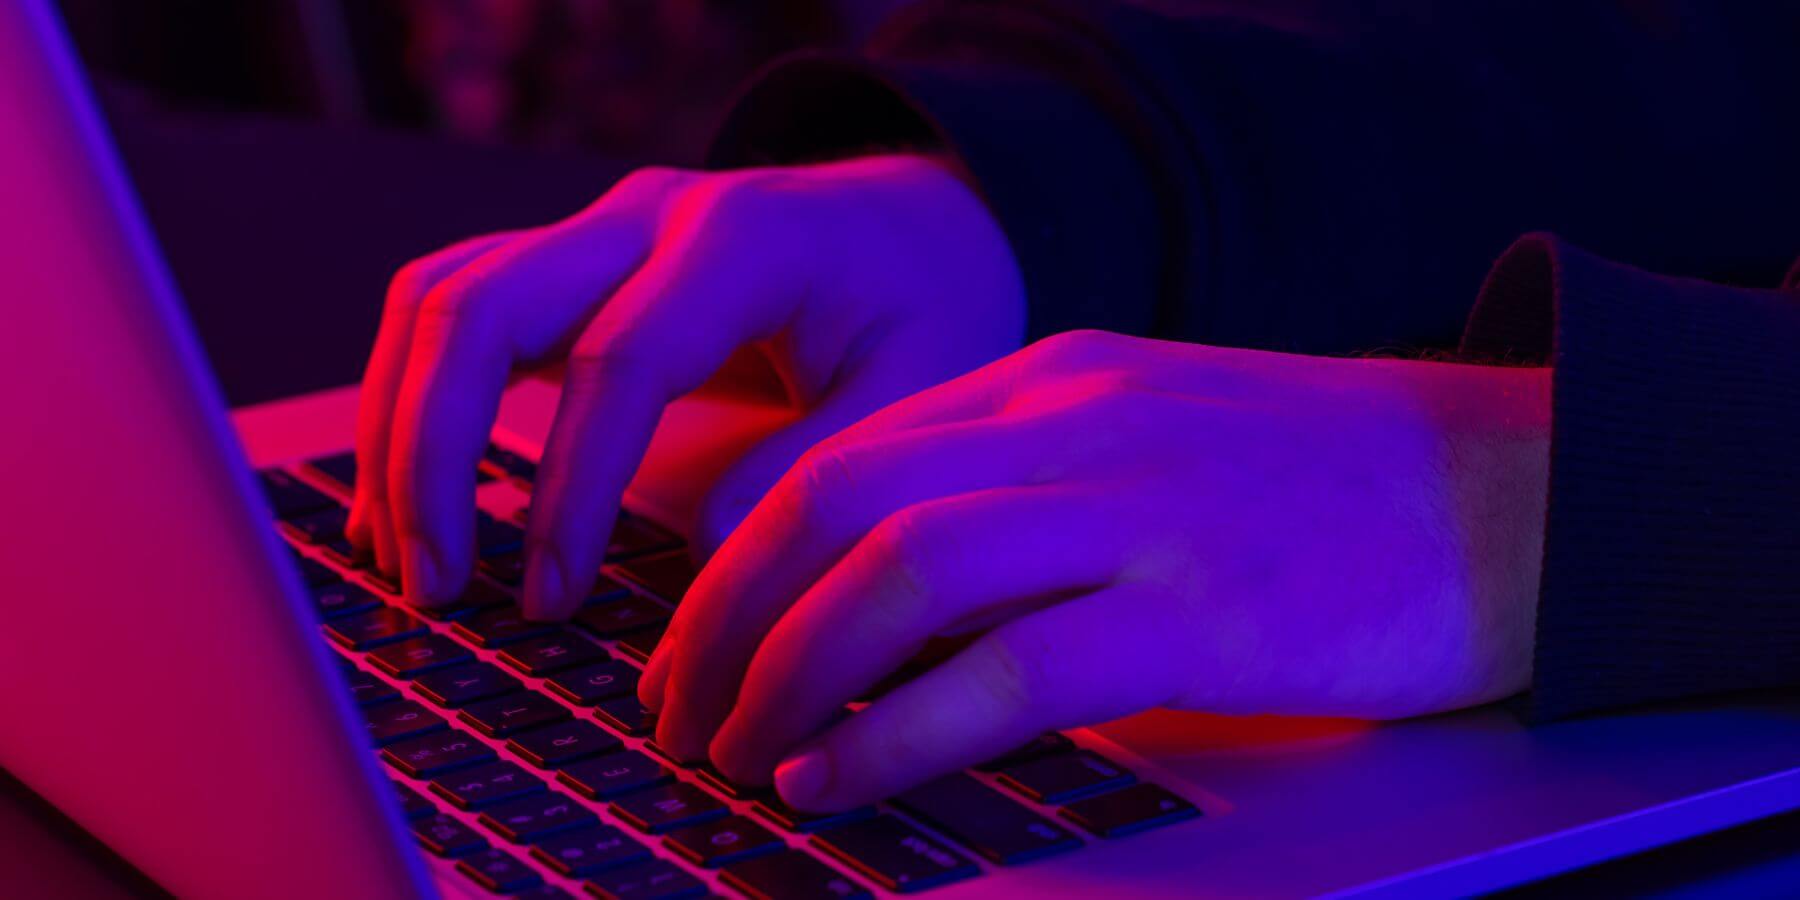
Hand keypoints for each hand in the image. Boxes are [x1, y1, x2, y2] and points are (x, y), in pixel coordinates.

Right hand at [347, 155, 1024, 617]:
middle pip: (478, 306)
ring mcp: (595, 231)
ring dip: (397, 432)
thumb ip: (817, 466)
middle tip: (436, 588)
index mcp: (742, 237)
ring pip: (437, 300)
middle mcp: (646, 214)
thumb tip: (699, 560)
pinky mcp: (568, 266)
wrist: (917, 230)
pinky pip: (451, 313)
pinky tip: (408, 504)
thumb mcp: (922, 388)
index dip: (569, 489)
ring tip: (405, 562)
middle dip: (428, 452)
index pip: (618, 360)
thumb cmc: (926, 309)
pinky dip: (411, 403)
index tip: (551, 600)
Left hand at [641, 330, 1551, 809]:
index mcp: (1052, 381)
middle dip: (725, 617)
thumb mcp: (1147, 434)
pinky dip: (896, 732)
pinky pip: (1008, 671)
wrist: (1509, 493)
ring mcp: (1141, 510)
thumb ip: (1019, 483)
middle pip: (837, 503)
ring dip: (788, 673)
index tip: (690, 642)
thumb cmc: (1319, 483)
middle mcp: (1077, 424)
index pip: (842, 455)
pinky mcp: (1203, 612)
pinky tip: (839, 780)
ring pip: (900, 574)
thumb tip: (876, 585)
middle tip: (678, 711)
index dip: (736, 557)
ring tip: (738, 753)